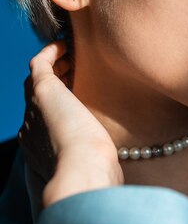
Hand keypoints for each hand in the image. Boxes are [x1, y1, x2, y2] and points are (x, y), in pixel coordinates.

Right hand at [19, 40, 123, 207]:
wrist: (83, 174)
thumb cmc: (96, 178)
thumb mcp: (97, 173)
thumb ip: (101, 170)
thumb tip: (118, 178)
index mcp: (43, 150)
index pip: (47, 121)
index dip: (60, 105)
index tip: (79, 94)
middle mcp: (32, 128)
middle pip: (39, 97)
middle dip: (56, 82)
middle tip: (75, 68)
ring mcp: (34, 109)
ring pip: (38, 79)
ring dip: (54, 65)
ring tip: (72, 54)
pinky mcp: (42, 91)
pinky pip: (38, 64)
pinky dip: (49, 52)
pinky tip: (65, 45)